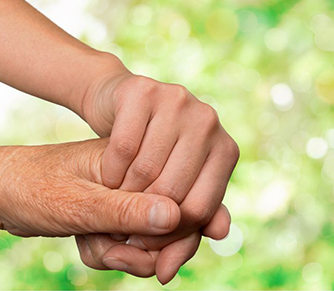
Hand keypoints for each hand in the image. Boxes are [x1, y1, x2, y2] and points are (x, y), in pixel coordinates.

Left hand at [0, 138, 179, 238]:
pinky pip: (141, 243)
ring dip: (131, 256)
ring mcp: (134, 194)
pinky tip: (95, 247)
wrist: (1, 192)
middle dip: (148, 251)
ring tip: (96, 248)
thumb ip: (126, 210)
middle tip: (113, 255)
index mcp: (137, 154)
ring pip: (160, 238)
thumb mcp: (77, 202)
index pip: (182, 198)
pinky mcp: (125, 211)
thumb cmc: (32, 186)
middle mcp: (142, 175)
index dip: (172, 236)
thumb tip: (176, 216)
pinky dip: (121, 255)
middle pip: (179, 222)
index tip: (135, 253)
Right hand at [81, 71, 238, 282]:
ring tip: (117, 201)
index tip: (147, 243)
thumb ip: (198, 210)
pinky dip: (111, 170)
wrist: (118, 110)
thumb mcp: (178, 183)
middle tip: (125, 228)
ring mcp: (179, 101)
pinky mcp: (145, 90)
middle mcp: (209, 121)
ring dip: (123, 195)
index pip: (202, 208)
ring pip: (147, 171)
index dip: (171, 234)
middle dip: (144, 217)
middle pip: (173, 191)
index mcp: (225, 149)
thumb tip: (220, 234)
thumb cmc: (151, 154)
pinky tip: (108, 176)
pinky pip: (124, 146)